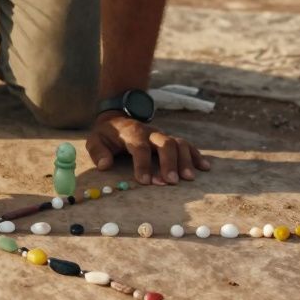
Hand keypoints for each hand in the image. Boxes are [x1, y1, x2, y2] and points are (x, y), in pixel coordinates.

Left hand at [85, 112, 209, 184]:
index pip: (139, 147)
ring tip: (189, 178)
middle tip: (171, 182)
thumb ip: (98, 152)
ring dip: (185, 160)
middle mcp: (150, 132)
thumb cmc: (107, 135)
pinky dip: (196, 155)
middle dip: (169, 162)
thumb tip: (105, 165)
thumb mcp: (95, 140)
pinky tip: (204, 167)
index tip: (146, 181)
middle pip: (165, 143)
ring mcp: (162, 135)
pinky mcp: (170, 139)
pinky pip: (187, 145)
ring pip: (179, 143)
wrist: (119, 117)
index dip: (143, 164)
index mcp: (131, 133)